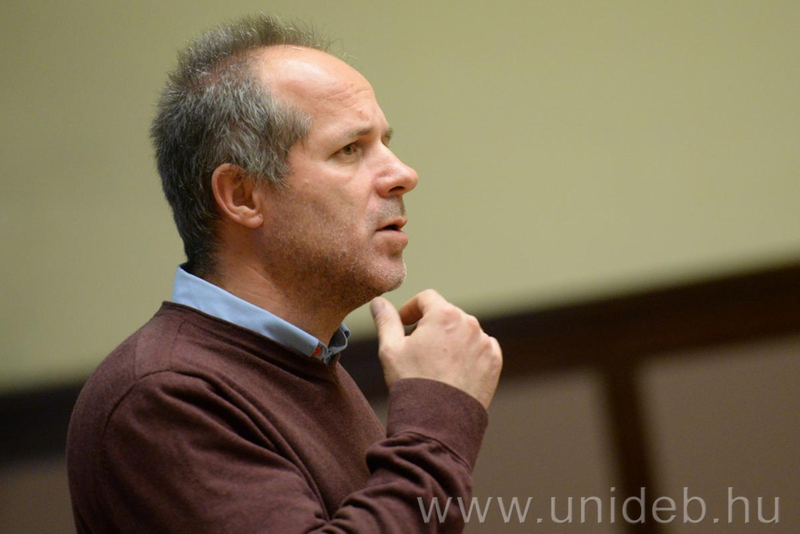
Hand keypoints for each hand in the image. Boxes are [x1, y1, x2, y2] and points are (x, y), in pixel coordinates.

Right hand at [370, 290, 501, 408]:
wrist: (438, 421)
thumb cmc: (412, 382)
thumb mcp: (390, 349)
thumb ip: (386, 320)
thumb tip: (378, 301)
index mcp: (444, 314)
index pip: (427, 298)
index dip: (411, 309)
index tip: (404, 324)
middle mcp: (469, 323)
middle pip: (446, 315)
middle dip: (431, 326)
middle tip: (417, 349)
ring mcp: (484, 343)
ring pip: (464, 332)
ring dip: (451, 340)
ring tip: (436, 364)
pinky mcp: (494, 362)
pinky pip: (481, 348)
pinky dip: (469, 354)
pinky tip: (453, 372)